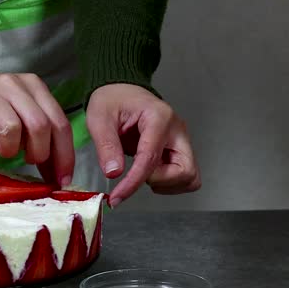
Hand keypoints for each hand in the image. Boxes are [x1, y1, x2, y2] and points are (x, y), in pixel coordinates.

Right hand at [0, 73, 74, 185]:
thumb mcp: (21, 112)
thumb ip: (40, 134)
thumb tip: (58, 174)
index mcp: (33, 85)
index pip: (59, 123)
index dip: (64, 155)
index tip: (62, 180)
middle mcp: (12, 84)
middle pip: (39, 126)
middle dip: (38, 153)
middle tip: (28, 160)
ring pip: (12, 129)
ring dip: (8, 150)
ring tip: (0, 147)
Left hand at [87, 83, 200, 207]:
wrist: (121, 91)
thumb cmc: (112, 100)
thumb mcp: (99, 119)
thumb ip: (107, 146)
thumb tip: (114, 173)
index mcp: (158, 118)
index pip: (152, 158)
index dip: (134, 182)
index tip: (118, 196)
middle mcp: (176, 130)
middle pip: (185, 171)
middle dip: (160, 181)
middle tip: (136, 176)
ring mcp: (180, 140)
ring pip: (189, 177)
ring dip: (165, 183)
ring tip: (141, 172)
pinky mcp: (179, 149)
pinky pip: (184, 175)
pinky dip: (168, 182)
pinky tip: (149, 172)